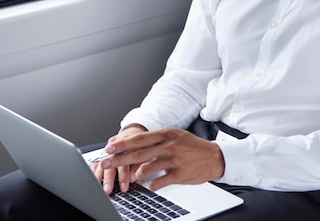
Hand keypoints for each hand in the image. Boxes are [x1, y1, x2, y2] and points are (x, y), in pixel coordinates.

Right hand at [92, 124, 146, 194]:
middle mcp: (118, 145)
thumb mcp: (147, 152)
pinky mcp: (104, 149)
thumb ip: (140, 164)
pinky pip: (97, 159)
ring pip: (102, 160)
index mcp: (131, 145)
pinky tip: (93, 178)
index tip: (123, 187)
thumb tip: (134, 177)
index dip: (124, 175)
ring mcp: (110, 147)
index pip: (126, 161)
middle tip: (108, 190)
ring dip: (99, 175)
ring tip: (98, 187)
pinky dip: (94, 169)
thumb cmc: (144, 144)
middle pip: (111, 162)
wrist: (135, 131)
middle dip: (109, 178)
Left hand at [98, 127, 224, 190]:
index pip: (138, 139)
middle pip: (138, 153)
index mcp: (166, 134)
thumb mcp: (174, 136)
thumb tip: (133, 145)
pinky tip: (151, 184)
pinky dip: (151, 185)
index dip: (121, 144)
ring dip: (136, 175)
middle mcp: (169, 145)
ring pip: (146, 169)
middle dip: (118, 159)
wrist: (214, 157)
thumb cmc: (191, 147)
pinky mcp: (180, 174)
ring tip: (134, 177)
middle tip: (105, 163)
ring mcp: (174, 160)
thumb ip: (155, 140)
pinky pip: (158, 182)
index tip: (108, 148)